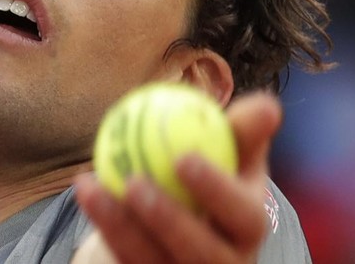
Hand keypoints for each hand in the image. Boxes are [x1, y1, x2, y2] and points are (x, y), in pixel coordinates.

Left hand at [72, 92, 281, 263]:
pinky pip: (126, 262)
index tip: (183, 157)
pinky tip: (86, 193)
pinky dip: (104, 227)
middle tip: (134, 182)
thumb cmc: (207, 170)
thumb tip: (268, 107)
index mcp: (249, 226)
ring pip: (154, 263)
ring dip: (119, 224)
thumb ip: (243, 128)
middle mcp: (226, 263)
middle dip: (169, 221)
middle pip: (203, 254)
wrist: (170, 215)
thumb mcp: (227, 147)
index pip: (244, 216)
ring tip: (91, 185)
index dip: (217, 192)